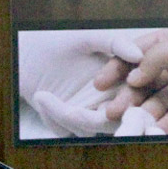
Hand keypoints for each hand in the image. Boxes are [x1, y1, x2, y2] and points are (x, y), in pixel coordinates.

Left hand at [18, 29, 144, 136]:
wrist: (28, 51)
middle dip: (90, 120)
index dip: (123, 104)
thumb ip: (115, 43)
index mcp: (123, 77)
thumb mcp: (88, 37)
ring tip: (43, 96)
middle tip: (70, 111)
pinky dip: (52, 118)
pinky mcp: (70, 122)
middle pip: (114, 122)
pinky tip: (42, 97)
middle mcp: (111, 97)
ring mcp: (91, 111)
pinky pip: (67, 131)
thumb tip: (138, 55)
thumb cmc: (60, 40)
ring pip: (88, 130)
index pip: (134, 98)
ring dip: (65, 119)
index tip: (102, 102)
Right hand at [95, 27, 167, 133]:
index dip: (120, 66)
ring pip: (156, 101)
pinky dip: (162, 123)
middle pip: (144, 81)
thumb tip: (133, 74)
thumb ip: (159, 56)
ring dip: (141, 111)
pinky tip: (152, 128)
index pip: (140, 53)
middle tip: (112, 109)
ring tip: (129, 121)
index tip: (102, 82)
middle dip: (127, 95)